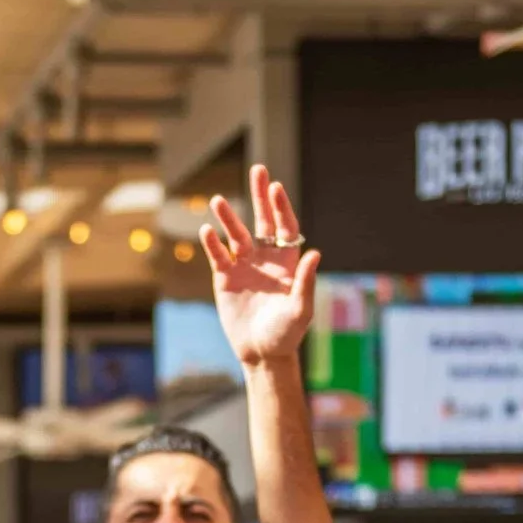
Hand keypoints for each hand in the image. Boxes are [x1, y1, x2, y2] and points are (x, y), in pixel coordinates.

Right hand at [203, 163, 319, 367]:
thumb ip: (305, 282)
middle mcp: (265, 258)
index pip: (285, 227)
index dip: (281, 207)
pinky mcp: (224, 278)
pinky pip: (217, 255)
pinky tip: (207, 230)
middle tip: (258, 170)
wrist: (262, 352)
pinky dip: (212, 243)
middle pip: (263, 220)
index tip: (276, 187)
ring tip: (218, 200)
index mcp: (287, 261)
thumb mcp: (300, 310)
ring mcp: (244, 265)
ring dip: (228, 217)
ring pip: (236, 234)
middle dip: (260, 195)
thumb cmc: (287, 333)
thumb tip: (315, 253)